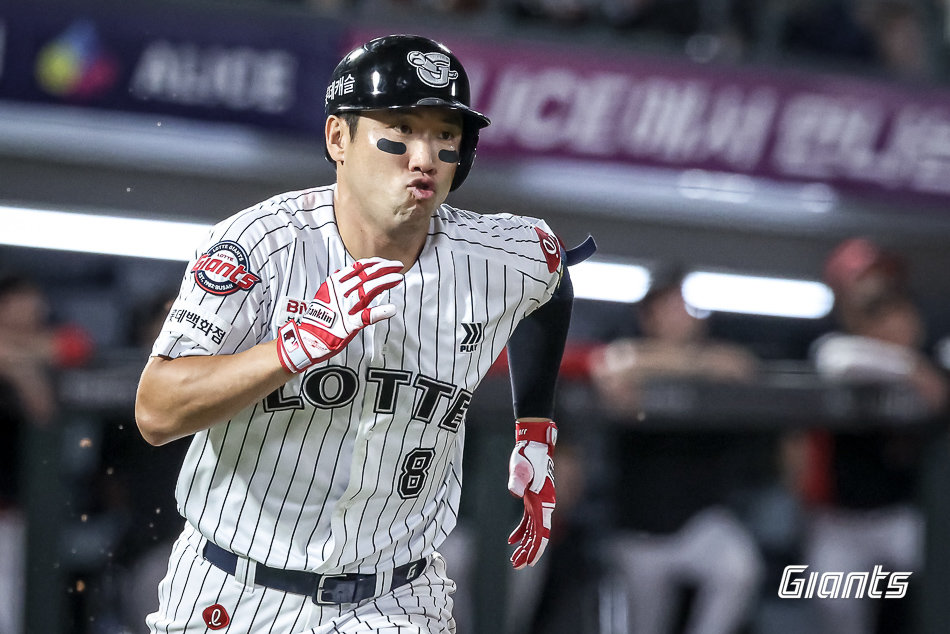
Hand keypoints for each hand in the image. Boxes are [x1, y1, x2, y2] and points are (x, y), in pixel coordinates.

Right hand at [277, 257, 403, 372]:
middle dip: (385, 268)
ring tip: (398, 278)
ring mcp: (346, 308)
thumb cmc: (317, 319)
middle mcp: (341, 293)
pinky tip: (391, 309)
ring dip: (385, 282)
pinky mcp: (349, 325)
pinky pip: (366, 317)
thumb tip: (341, 272)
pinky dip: (380, 312)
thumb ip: (335, 284)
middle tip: (398, 266)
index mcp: (335, 284)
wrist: (306, 339)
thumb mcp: (324, 295)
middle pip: (367, 275)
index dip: (375, 263)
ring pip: (368, 290)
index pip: (359, 267)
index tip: (387, 262)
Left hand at [507, 419, 556, 568]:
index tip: (529, 562)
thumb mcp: (520, 467)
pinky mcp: (533, 498)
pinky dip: (521, 531)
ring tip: (515, 559)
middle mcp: (544, 504)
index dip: (536, 548)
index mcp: (543, 501)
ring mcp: (539, 502)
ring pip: (534, 530)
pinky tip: (512, 540)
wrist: (534, 443)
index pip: (541, 531)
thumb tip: (515, 494)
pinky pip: (529, 520)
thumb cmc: (527, 454)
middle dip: (529, 552)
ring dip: (525, 545)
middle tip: (517, 566)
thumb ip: (518, 480)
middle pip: (538, 535)